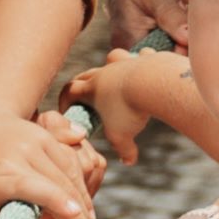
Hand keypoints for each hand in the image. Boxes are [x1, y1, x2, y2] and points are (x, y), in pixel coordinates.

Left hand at [0, 99, 100, 218]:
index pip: (31, 187)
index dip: (56, 201)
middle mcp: (15, 155)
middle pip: (59, 186)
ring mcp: (33, 142)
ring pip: (71, 174)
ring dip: (84, 204)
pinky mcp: (46, 136)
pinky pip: (72, 163)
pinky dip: (81, 186)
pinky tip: (82, 208)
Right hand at [65, 48, 198, 174]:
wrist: (153, 83)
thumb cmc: (131, 111)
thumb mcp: (122, 137)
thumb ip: (124, 151)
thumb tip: (128, 162)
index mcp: (91, 89)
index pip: (69, 90)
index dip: (65, 100)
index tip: (67, 110)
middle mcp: (105, 72)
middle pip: (87, 74)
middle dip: (83, 83)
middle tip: (86, 95)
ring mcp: (124, 62)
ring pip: (111, 59)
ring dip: (112, 66)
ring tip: (119, 78)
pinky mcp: (144, 59)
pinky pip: (139, 57)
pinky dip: (141, 61)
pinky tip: (146, 70)